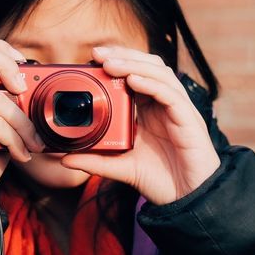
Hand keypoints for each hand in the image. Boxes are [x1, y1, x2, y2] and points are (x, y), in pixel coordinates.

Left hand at [59, 46, 220, 205]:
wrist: (188, 200)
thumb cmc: (162, 181)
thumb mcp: (121, 168)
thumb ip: (96, 161)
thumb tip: (65, 159)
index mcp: (151, 110)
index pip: (135, 74)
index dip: (117, 62)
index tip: (92, 59)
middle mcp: (165, 104)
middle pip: (148, 65)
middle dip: (123, 55)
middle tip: (97, 54)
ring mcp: (178, 110)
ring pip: (160, 73)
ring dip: (134, 64)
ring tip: (110, 63)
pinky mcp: (189, 120)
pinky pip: (170, 95)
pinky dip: (151, 84)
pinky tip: (133, 80)